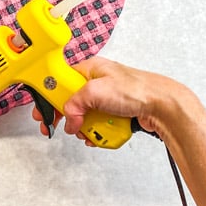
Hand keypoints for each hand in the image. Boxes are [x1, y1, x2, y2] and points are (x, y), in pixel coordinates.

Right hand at [32, 56, 176, 144]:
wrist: (164, 107)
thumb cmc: (137, 90)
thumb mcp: (96, 91)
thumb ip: (74, 104)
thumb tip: (68, 120)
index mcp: (89, 69)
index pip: (59, 81)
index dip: (49, 97)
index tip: (42, 113)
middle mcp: (97, 82)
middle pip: (71, 102)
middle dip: (68, 117)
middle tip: (64, 128)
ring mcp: (106, 99)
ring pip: (84, 116)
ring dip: (84, 128)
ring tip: (89, 133)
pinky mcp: (114, 113)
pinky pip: (98, 124)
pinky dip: (97, 133)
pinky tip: (100, 136)